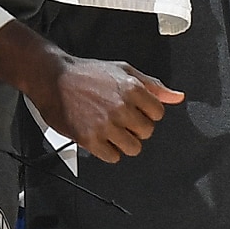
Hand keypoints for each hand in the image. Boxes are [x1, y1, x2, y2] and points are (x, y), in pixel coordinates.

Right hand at [29, 49, 178, 157]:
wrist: (52, 78)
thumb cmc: (86, 73)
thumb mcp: (124, 71)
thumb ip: (153, 86)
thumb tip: (177, 97)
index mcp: (132, 89)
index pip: (158, 114)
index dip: (147, 113)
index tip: (136, 110)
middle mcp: (121, 108)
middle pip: (147, 133)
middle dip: (136, 127)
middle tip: (120, 119)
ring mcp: (106, 125)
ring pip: (133, 148)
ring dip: (124, 142)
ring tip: (111, 129)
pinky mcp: (90, 139)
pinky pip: (113, 157)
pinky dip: (108, 151)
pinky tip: (100, 137)